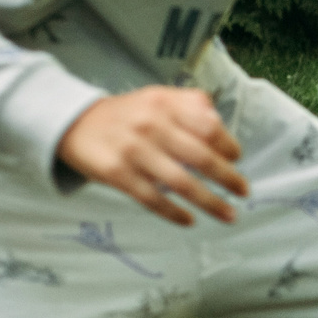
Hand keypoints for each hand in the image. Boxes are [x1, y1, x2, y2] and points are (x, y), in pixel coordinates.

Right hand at [57, 85, 247, 225]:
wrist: (74, 123)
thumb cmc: (126, 115)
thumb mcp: (156, 97)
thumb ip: (190, 105)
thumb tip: (222, 128)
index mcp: (165, 104)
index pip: (209, 126)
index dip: (228, 146)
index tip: (236, 159)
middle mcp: (151, 125)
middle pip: (201, 157)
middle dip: (228, 178)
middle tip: (243, 191)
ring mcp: (134, 151)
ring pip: (181, 182)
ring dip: (210, 202)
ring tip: (228, 214)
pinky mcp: (118, 174)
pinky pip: (153, 199)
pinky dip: (174, 213)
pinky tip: (189, 220)